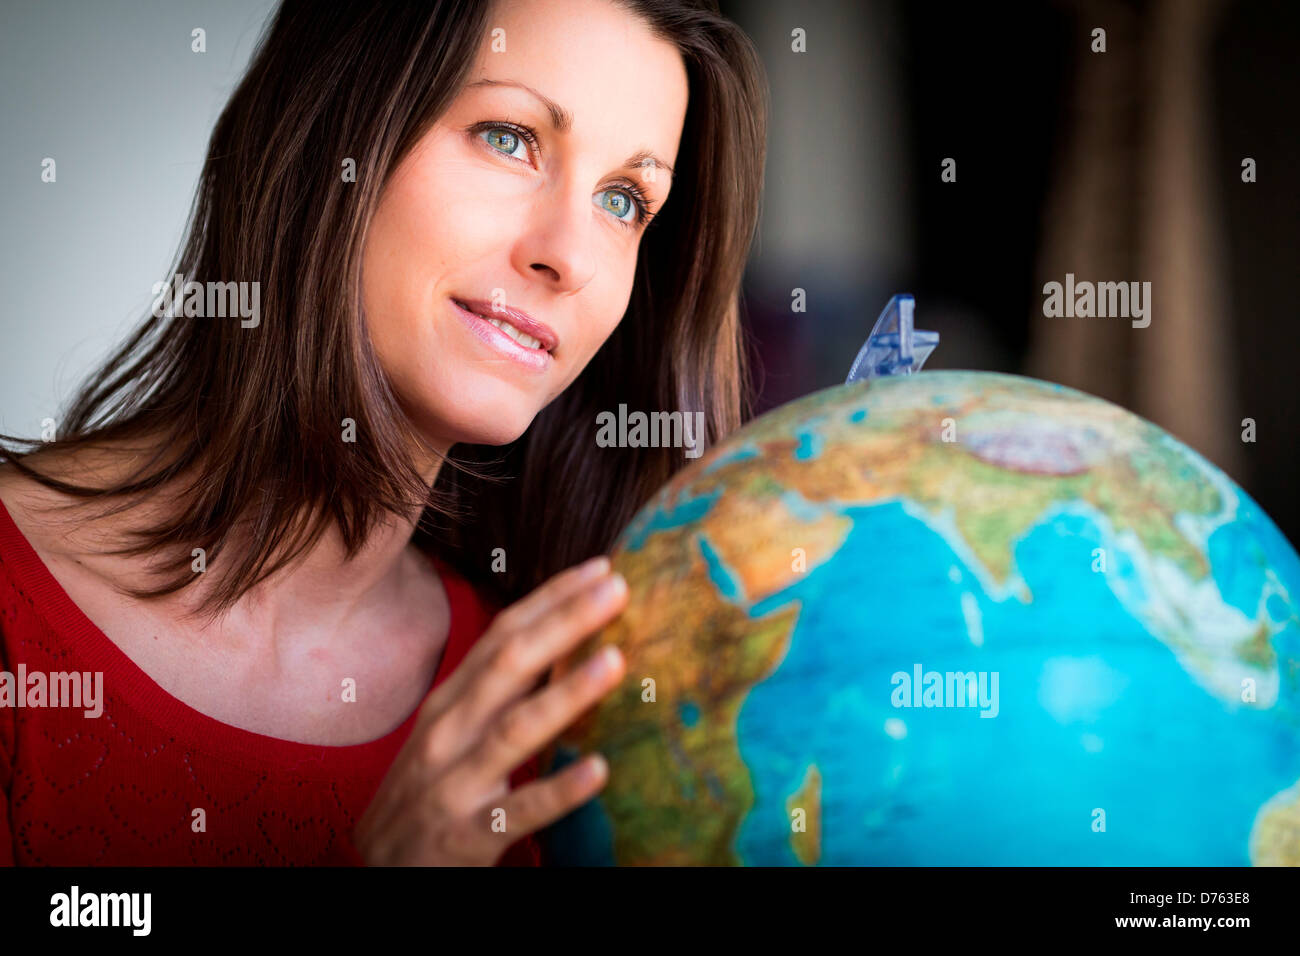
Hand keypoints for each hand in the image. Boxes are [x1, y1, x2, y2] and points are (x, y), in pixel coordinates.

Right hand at [352, 555, 627, 864]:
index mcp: (450, 701)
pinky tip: (599, 771)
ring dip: (566, 693)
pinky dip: (558, 790)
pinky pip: (519, 811)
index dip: (551, 599)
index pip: (503, 635)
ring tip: (615, 662)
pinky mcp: (468, 835)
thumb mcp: (453, 730)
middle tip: (618, 589)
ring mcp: (456, 783)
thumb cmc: (430, 789)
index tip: (601, 568)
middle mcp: (449, 732)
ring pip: (515, 730)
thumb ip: (498, 689)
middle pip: (510, 665)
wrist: (380, 870)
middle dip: (565, 623)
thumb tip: (561, 638)